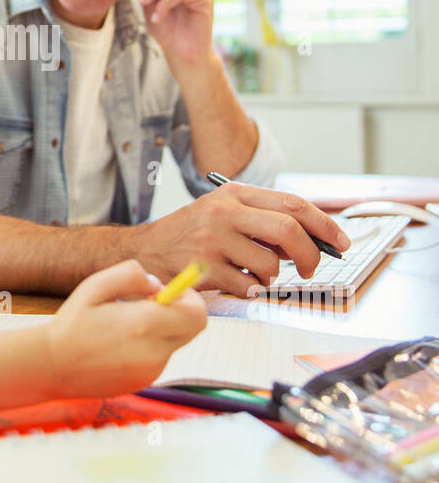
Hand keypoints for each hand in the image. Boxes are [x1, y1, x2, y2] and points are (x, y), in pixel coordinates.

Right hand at [44, 258, 206, 397]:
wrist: (52, 367)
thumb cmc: (72, 323)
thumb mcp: (95, 285)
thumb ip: (131, 275)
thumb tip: (157, 285)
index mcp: (144, 324)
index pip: (196, 314)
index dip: (191, 298)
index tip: (175, 291)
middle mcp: (153, 351)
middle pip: (193, 329)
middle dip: (180, 312)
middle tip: (153, 304)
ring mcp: (150, 371)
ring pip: (174, 343)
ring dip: (161, 330)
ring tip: (124, 326)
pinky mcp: (143, 382)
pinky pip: (159, 358)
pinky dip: (149, 347)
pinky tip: (118, 345)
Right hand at [135, 181, 350, 298]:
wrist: (144, 251)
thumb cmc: (191, 233)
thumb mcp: (225, 212)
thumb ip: (264, 221)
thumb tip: (311, 242)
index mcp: (234, 193)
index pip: (293, 203)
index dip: (324, 225)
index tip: (340, 242)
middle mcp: (224, 212)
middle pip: (289, 231)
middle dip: (310, 255)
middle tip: (309, 268)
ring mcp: (212, 240)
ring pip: (270, 265)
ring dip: (271, 276)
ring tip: (253, 272)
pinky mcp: (203, 269)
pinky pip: (247, 286)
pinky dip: (249, 289)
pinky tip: (234, 281)